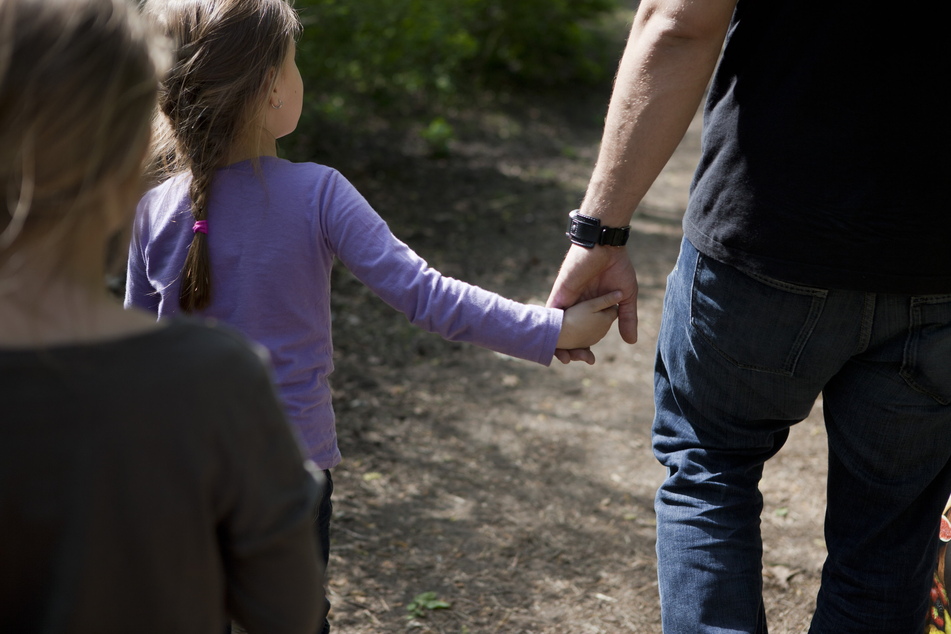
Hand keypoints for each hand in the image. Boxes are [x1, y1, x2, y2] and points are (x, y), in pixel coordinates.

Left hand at [547, 244, 638, 363]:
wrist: (605, 246)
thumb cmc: (617, 267)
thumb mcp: (626, 297)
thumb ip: (627, 318)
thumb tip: (631, 342)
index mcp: (592, 308)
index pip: (584, 332)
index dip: (584, 347)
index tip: (589, 360)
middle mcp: (577, 307)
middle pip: (569, 333)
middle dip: (568, 350)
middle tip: (572, 361)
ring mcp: (568, 301)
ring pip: (558, 326)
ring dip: (557, 342)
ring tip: (561, 358)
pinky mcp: (560, 293)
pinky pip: (550, 313)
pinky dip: (549, 327)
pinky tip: (548, 341)